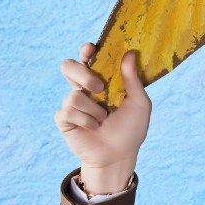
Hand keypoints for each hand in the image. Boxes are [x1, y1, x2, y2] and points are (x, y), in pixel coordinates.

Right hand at [54, 42, 150, 174]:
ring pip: (73, 95)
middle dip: (83, 75)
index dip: (86, 51)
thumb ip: (134, 80)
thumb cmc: (131, 129)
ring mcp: (72, 103)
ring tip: (103, 120)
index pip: (88, 58)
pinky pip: (67, 112)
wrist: (119, 156)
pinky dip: (85, 121)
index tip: (91, 49)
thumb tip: (130, 54)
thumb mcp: (139, 103)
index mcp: (101, 80)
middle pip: (68, 67)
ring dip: (93, 110)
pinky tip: (93, 128)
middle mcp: (84, 88)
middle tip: (99, 87)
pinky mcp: (64, 119)